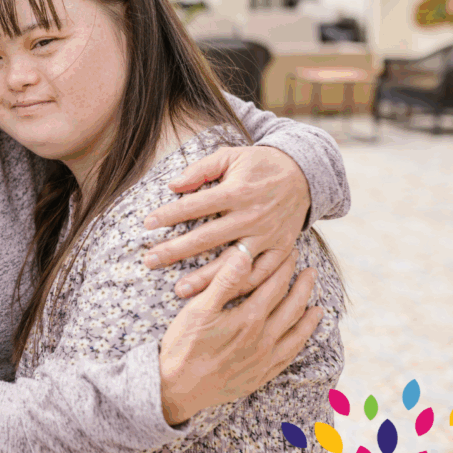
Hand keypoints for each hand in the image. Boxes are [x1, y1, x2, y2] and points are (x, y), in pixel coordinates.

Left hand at [143, 146, 310, 300]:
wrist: (305, 174)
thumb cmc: (260, 164)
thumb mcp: (231, 156)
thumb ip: (201, 169)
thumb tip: (173, 185)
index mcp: (237, 191)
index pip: (195, 205)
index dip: (169, 215)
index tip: (147, 224)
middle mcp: (252, 215)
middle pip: (207, 238)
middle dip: (175, 250)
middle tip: (149, 261)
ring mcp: (268, 235)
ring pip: (232, 263)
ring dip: (205, 278)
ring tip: (179, 290)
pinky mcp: (281, 249)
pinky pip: (262, 274)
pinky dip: (242, 287)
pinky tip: (220, 296)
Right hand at [157, 247, 322, 424]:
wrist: (177, 388)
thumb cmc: (184, 345)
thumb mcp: (199, 309)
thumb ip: (225, 281)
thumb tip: (245, 254)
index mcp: (249, 318)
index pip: (274, 286)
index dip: (284, 267)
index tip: (291, 254)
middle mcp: (263, 339)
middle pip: (291, 307)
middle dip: (303, 287)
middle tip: (311, 272)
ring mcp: (264, 359)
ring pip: (296, 333)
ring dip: (309, 317)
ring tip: (318, 306)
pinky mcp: (260, 376)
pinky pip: (289, 357)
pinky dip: (300, 344)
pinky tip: (302, 338)